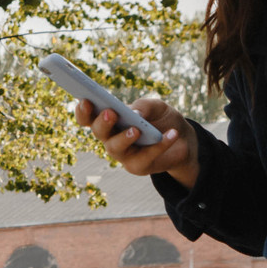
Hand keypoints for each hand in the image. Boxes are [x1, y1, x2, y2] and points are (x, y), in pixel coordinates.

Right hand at [77, 95, 197, 189]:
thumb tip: (134, 113)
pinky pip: (145, 157)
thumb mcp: (156, 107)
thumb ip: (144, 106)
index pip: (88, 117)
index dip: (83, 111)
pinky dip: (160, 144)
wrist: (183, 140)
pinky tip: (172, 134)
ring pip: (115, 148)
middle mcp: (110, 138)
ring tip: (136, 130)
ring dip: (123, 138)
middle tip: (110, 113)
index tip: (85, 100)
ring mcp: (123, 154)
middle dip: (102, 122)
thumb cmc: (161, 120)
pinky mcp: (138, 167)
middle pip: (99, 132)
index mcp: (109, 121)